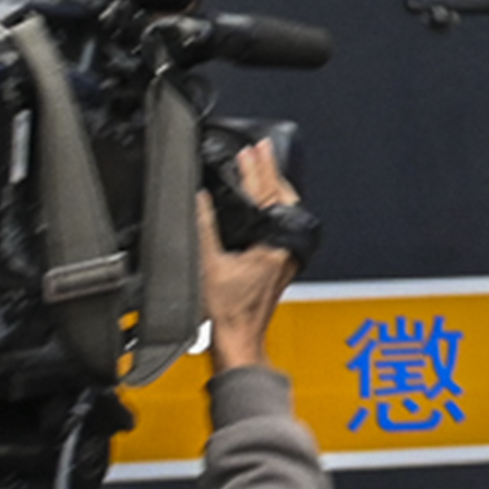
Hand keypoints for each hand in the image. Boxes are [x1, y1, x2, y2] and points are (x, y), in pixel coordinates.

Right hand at [200, 142, 302, 371]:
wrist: (238, 340)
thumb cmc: (228, 313)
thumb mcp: (208, 264)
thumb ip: (204, 227)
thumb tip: (200, 198)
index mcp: (277, 245)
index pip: (268, 196)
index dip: (256, 170)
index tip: (251, 150)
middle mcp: (288, 248)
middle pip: (284, 199)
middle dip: (270, 171)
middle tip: (261, 149)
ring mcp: (287, 255)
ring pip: (285, 211)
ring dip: (272, 187)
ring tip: (262, 165)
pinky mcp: (280, 261)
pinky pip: (280, 223)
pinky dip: (271, 206)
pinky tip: (260, 199)